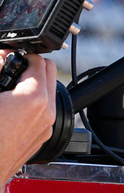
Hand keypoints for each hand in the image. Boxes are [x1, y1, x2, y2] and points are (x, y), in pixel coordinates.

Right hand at [0, 51, 56, 183]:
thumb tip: (1, 58)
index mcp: (34, 99)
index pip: (38, 60)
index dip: (20, 54)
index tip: (7, 56)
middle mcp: (46, 113)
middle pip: (49, 73)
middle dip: (30, 65)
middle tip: (8, 67)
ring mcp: (45, 128)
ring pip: (47, 94)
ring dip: (31, 84)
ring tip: (6, 87)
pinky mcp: (40, 138)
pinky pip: (43, 112)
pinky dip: (30, 102)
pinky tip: (8, 106)